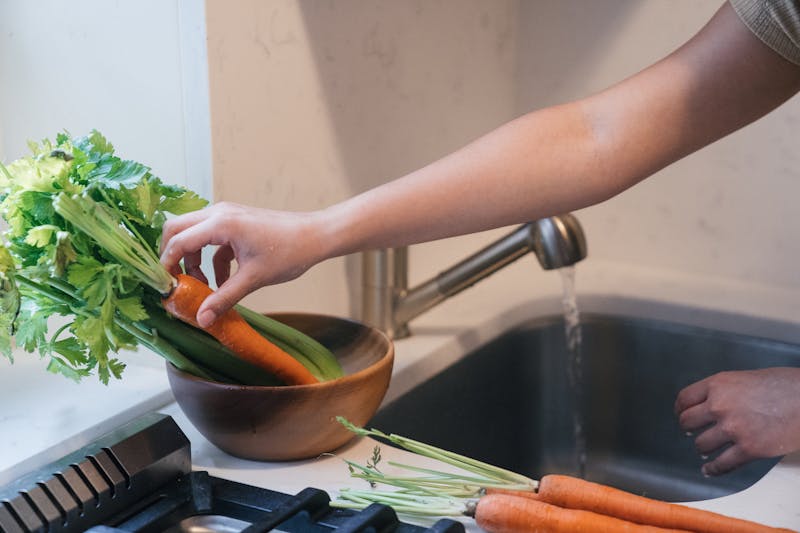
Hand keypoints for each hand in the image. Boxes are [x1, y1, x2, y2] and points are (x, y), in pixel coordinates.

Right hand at [159, 202, 324, 326]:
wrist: (316, 236)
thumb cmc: (289, 252)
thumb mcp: (253, 278)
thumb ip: (224, 298)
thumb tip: (201, 319)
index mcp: (220, 223)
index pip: (178, 241)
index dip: (166, 265)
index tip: (165, 289)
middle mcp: (219, 213)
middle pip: (177, 230)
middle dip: (172, 257)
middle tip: (176, 284)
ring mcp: (227, 216)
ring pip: (194, 235)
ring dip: (192, 260)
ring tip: (202, 288)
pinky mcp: (236, 224)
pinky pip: (212, 241)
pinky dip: (211, 260)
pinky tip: (223, 283)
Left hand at [675, 367, 799, 475]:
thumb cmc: (784, 385)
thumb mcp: (746, 378)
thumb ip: (726, 391)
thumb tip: (715, 402)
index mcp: (718, 384)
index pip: (685, 398)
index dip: (680, 409)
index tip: (681, 414)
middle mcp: (719, 405)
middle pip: (688, 422)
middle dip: (688, 428)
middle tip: (690, 432)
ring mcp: (733, 428)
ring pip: (702, 444)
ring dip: (702, 449)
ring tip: (704, 450)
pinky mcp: (749, 448)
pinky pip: (722, 463)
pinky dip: (713, 469)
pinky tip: (710, 469)